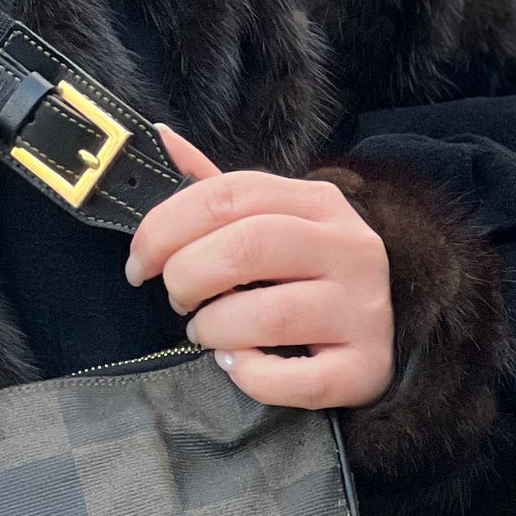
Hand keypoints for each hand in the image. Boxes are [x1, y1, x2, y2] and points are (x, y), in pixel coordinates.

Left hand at [125, 126, 393, 409]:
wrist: (377, 334)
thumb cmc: (300, 274)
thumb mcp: (265, 221)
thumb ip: (212, 187)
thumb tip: (159, 136)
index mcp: (318, 202)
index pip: (229, 194)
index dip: (165, 227)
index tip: (138, 262)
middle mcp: (350, 248)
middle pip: (247, 247)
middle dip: (187, 276)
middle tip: (176, 299)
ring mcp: (364, 309)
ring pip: (270, 316)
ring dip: (215, 328)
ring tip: (205, 332)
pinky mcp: (368, 367)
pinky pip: (298, 380)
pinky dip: (253, 376)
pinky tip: (240, 365)